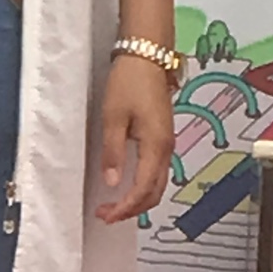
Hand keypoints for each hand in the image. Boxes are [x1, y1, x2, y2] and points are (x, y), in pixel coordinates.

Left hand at [96, 54, 175, 224]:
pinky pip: (158, 170)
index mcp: (156, 145)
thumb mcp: (113, 117)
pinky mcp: (164, 136)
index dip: (125, 208)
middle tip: (106, 214)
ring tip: (114, 203)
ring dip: (139, 198)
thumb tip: (114, 183)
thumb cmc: (128, 83)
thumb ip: (113, 151)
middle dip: (133, 209)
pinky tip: (127, 183)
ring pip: (159, 182)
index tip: (105, 215)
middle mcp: (167, 148)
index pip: (144, 189)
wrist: (148, 56)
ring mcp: (167, 142)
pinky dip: (144, 185)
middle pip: (156, 192)